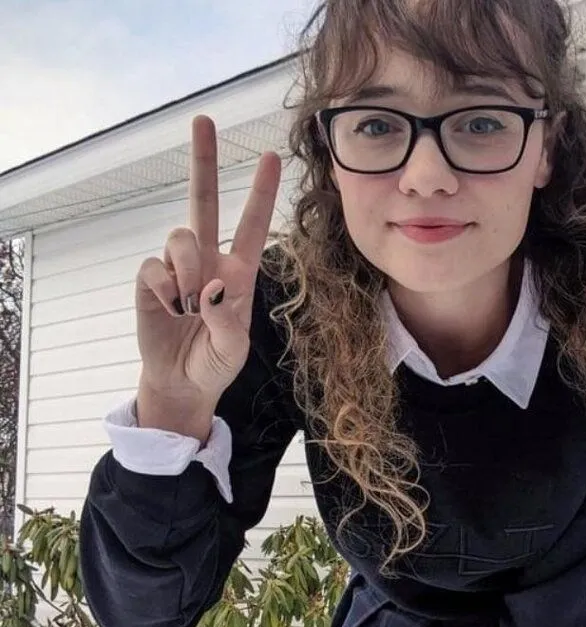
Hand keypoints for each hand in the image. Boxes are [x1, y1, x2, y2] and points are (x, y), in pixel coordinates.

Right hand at [134, 115, 281, 435]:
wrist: (182, 383)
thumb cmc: (215, 363)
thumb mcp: (234, 349)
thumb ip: (227, 320)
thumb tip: (209, 287)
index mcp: (238, 273)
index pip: (251, 226)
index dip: (260, 193)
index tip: (271, 156)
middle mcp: (208, 261)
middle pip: (203, 201)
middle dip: (204, 161)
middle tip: (204, 120)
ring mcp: (177, 268)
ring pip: (181, 237)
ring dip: (188, 269)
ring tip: (188, 304)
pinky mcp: (150, 280)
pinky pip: (154, 267)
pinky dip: (164, 288)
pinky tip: (169, 309)